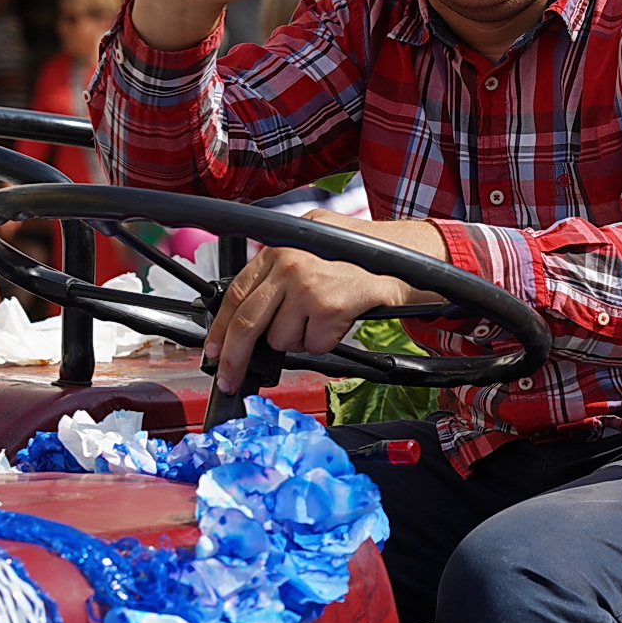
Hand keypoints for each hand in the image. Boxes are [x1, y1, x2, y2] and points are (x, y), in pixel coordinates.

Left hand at [202, 208, 448, 390]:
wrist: (407, 256)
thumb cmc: (361, 253)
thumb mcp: (311, 242)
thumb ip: (279, 268)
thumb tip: (249, 309)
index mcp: (278, 248)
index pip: (235, 294)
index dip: (221, 330)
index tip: (214, 352)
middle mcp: (288, 263)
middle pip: (248, 324)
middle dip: (235, 360)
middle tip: (231, 379)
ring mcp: (308, 285)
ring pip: (283, 340)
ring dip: (302, 340)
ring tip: (322, 317)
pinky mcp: (329, 306)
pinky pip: (314, 346)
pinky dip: (326, 341)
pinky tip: (339, 319)